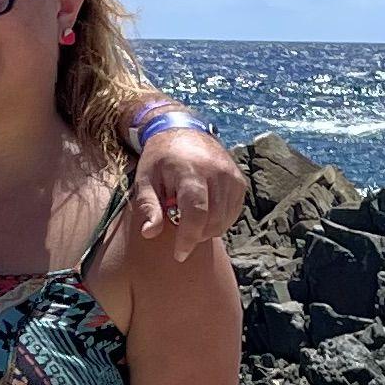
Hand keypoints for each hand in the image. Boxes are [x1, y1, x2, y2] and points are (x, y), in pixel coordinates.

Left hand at [129, 119, 243, 244]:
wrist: (183, 130)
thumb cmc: (160, 159)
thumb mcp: (145, 179)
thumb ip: (148, 206)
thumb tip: (150, 233)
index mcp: (190, 171)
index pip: (196, 212)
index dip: (188, 238)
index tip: (179, 255)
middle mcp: (217, 173)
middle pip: (213, 220)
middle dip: (195, 235)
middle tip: (179, 228)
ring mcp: (232, 176)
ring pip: (225, 220)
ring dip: (206, 229)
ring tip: (189, 217)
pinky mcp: (239, 181)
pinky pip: (233, 213)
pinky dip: (218, 221)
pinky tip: (203, 212)